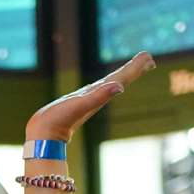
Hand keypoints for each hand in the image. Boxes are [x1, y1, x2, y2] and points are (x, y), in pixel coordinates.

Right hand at [25, 52, 155, 142]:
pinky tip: (110, 85)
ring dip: (124, 75)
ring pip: (111, 84)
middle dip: (134, 69)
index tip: (149, 58)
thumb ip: (99, 96)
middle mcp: (97, 96)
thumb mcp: (80, 105)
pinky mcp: (80, 101)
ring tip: (135, 67)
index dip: (136, 67)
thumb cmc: (59, 120)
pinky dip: (107, 84)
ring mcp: (89, 99)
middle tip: (149, 59)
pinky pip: (98, 89)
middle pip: (120, 79)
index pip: (122, 78)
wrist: (44, 135)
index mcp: (100, 94)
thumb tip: (120, 87)